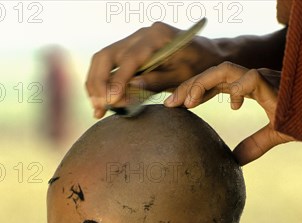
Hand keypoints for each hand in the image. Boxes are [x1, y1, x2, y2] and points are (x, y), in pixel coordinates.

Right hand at [86, 22, 218, 118]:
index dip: (118, 81)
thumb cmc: (198, 66)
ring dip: (95, 85)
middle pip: (106, 56)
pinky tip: (102, 101)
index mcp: (157, 36)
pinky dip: (101, 82)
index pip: (129, 59)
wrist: (206, 53)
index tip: (111, 102)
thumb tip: (130, 88)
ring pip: (102, 59)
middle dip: (98, 84)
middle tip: (99, 108)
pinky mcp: (130, 49)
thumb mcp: (182, 76)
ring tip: (98, 109)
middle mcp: (141, 34)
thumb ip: (157, 81)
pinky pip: (108, 64)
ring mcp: (133, 40)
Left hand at [165, 62, 293, 164]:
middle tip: (169, 104)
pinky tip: (233, 107)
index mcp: (249, 88)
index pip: (214, 84)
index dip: (193, 92)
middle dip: (188, 86)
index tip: (174, 107)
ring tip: (187, 103)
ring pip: (225, 70)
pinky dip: (239, 89)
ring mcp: (262, 78)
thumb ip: (253, 146)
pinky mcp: (274, 82)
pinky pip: (251, 77)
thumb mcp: (271, 136)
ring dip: (203, 84)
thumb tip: (235, 163)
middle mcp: (252, 79)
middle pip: (212, 74)